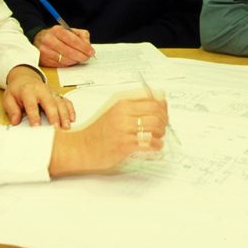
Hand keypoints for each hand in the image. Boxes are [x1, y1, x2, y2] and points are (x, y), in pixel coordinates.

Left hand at [2, 65, 73, 127]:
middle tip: (56, 128)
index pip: (31, 104)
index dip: (34, 116)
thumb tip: (15, 121)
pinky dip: (70, 109)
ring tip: (66, 126)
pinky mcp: (56, 94)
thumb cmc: (17, 90)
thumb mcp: (8, 98)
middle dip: (54, 116)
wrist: (24, 77)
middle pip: (50, 103)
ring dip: (64, 114)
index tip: (37, 126)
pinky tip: (72, 118)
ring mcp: (51, 92)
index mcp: (28, 91)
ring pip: (60, 102)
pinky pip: (66, 101)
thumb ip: (12, 110)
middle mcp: (41, 90)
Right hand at [34, 25, 93, 66]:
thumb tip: (88, 46)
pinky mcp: (44, 61)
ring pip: (65, 60)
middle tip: (87, 57)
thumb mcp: (68, 30)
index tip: (91, 51)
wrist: (38, 40)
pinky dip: (68, 64)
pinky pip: (60, 65)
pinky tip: (71, 60)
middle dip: (81, 56)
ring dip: (75, 61)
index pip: (73, 40)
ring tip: (80, 58)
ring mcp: (45, 52)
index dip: (83, 47)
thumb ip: (81, 35)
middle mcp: (49, 40)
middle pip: (69, 52)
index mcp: (57, 30)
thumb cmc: (57, 35)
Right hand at [48, 95, 168, 175]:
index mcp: (122, 103)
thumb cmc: (99, 130)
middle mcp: (123, 114)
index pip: (152, 100)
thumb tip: (159, 101)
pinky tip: (156, 147)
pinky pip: (148, 143)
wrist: (82, 147)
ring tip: (159, 137)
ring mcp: (123, 130)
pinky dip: (157, 145)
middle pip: (156, 112)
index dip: (163, 107)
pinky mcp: (124, 145)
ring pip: (154, 127)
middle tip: (164, 127)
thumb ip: (133, 105)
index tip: (165, 114)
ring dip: (161, 133)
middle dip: (164, 120)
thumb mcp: (114, 110)